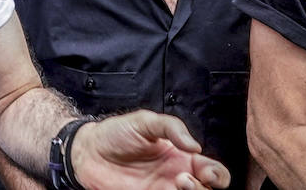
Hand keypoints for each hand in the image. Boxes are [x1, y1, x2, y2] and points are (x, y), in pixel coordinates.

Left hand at [69, 111, 229, 189]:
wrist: (88, 151)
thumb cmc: (116, 133)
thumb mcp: (145, 121)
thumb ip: (172, 127)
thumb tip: (196, 146)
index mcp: (181, 156)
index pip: (213, 171)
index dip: (217, 174)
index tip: (205, 170)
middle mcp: (176, 177)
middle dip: (204, 188)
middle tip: (184, 178)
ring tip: (177, 183)